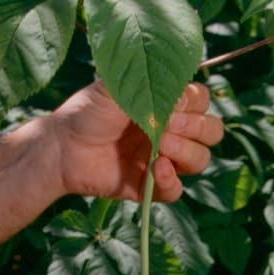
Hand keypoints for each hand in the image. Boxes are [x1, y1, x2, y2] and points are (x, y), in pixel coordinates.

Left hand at [48, 80, 223, 201]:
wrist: (62, 147)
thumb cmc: (87, 111)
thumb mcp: (118, 86)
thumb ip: (151, 84)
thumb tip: (182, 91)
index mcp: (167, 104)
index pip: (202, 101)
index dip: (195, 103)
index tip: (172, 102)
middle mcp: (171, 131)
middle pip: (211, 132)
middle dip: (198, 128)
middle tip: (169, 126)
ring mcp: (164, 159)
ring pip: (200, 160)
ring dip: (187, 152)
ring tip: (160, 147)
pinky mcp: (151, 186)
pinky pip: (176, 190)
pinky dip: (171, 180)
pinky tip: (155, 170)